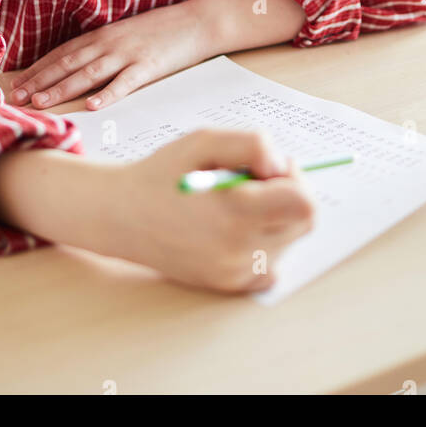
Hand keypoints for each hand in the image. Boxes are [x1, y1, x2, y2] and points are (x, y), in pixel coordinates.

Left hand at [8, 0, 214, 111]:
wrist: (196, 21)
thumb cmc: (160, 30)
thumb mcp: (125, 34)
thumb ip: (102, 48)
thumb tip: (77, 66)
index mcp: (102, 35)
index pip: (62, 53)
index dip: (38, 69)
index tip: (17, 84)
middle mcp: (109, 43)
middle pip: (68, 63)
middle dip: (40, 81)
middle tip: (17, 97)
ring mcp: (128, 54)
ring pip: (88, 74)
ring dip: (62, 88)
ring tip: (41, 102)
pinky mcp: (149, 66)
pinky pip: (125, 82)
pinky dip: (108, 94)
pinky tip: (93, 106)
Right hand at [109, 128, 315, 292]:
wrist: (121, 217)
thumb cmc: (162, 174)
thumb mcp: (205, 141)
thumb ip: (253, 145)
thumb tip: (281, 168)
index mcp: (236, 212)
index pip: (304, 204)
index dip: (294, 179)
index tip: (267, 169)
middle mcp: (239, 250)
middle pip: (302, 223)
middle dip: (287, 195)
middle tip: (252, 180)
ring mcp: (235, 273)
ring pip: (289, 243)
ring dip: (276, 218)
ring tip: (236, 202)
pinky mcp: (228, 285)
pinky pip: (271, 265)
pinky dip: (264, 243)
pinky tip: (235, 226)